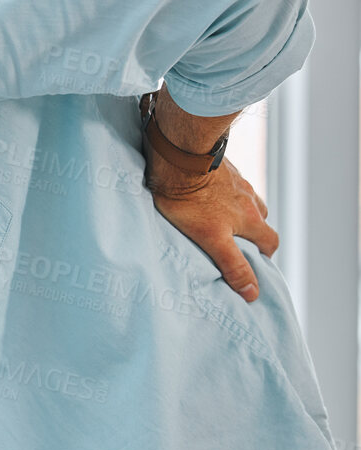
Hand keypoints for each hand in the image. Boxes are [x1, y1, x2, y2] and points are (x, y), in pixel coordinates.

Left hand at [145, 156, 276, 301]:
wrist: (179, 156)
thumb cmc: (191, 199)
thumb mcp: (212, 239)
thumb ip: (232, 265)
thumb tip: (252, 293)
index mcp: (250, 217)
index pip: (270, 241)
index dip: (265, 255)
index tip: (254, 263)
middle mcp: (248, 197)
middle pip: (259, 219)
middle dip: (252, 232)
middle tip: (235, 241)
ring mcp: (233, 179)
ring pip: (244, 199)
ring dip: (238, 210)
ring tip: (219, 219)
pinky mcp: (217, 166)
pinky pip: (225, 183)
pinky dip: (221, 192)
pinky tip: (204, 195)